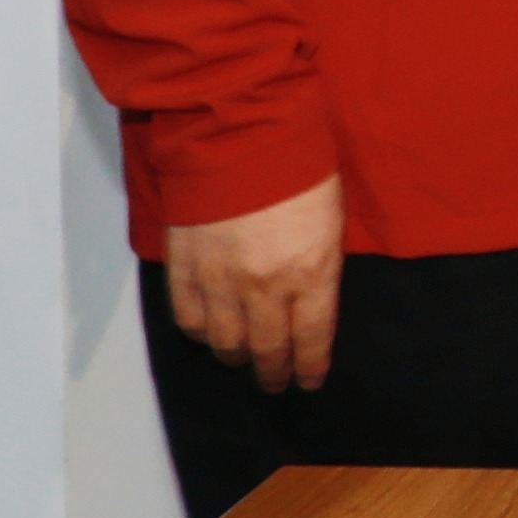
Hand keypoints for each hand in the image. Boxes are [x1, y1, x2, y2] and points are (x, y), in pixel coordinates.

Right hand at [164, 176, 345, 397]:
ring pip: (226, 342)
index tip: (309, 381)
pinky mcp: (185, 268)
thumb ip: (321, 265)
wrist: (238, 135)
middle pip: (268, 349)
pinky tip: (208, 335)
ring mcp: (220, 281)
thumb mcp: (331, 218)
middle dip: (273, 372)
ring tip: (241, 361)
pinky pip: (189, 318)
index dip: (310, 366)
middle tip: (275, 382)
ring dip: (236, 357)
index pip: (312, 339)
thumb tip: (312, 298)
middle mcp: (265, 287)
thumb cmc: (298, 168)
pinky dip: (200, 333)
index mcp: (311, 273)